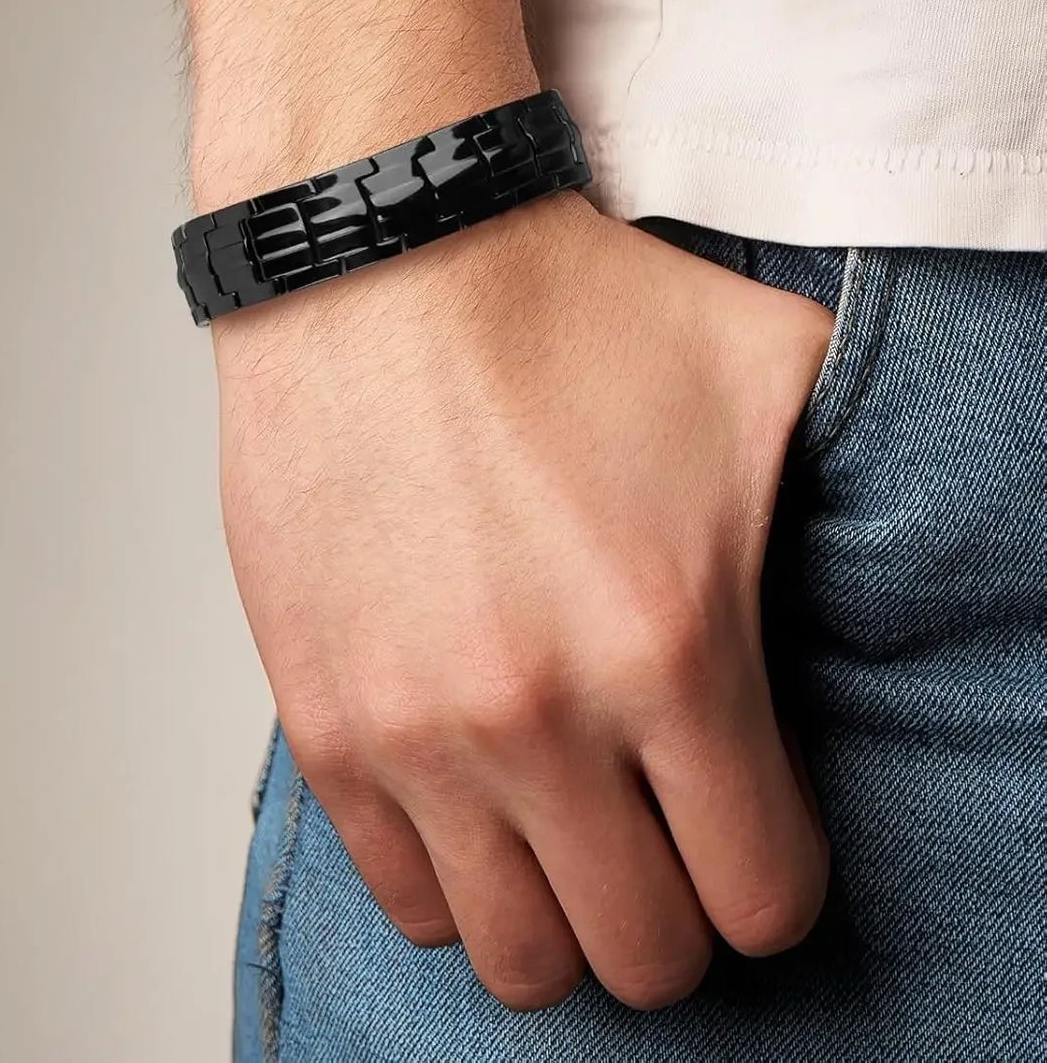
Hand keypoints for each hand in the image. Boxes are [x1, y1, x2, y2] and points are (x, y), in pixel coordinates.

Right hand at [213, 196, 834, 1011]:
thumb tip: (892, 543)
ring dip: (558, 915)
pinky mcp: (323, 718)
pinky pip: (401, 893)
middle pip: (641, 954)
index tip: (746, 833)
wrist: (375, 258)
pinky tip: (470, 804)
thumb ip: (858, 485)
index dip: (769, 880)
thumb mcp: (766, 369)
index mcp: (672, 645)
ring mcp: (415, 730)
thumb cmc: (554, 307)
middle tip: (655, 839)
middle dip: (670, 914)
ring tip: (559, 835)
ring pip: (516, 957)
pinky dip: (451, 878)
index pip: (760, 896)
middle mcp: (538, 717)